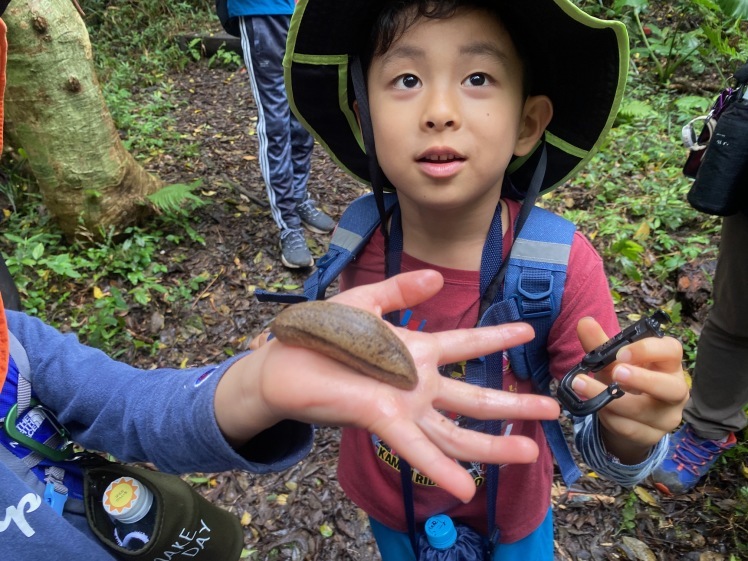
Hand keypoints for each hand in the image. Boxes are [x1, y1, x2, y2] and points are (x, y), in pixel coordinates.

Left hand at [216, 270, 559, 501]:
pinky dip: (442, 470)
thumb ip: (400, 291)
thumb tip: (437, 278)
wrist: (280, 365)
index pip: (464, 344)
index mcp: (415, 350)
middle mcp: (417, 383)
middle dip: (513, 403)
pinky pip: (417, 448)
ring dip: (493, 445)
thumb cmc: (320, 335)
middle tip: (550, 407)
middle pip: (474, 396)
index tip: (526, 332)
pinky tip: (467, 490)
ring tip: (531, 452)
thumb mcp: (364, 302)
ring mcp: (404, 406)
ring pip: (457, 431)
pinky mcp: (383, 420)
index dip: (496, 340)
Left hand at [571, 316, 688, 463]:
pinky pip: (630, 429)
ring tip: (582, 385)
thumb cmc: (624, 381)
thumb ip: (599, 344)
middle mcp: (675, 390)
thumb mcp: (612, 361)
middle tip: (616, 372)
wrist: (625, 418)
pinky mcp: (652, 436)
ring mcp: (667, 417)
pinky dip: (609, 418)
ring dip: (612, 400)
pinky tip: (595, 408)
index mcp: (668, 364)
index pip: (672, 351)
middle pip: (672, 387)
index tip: (620, 352)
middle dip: (643, 380)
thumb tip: (584, 322)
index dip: (648, 350)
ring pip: (645, 411)